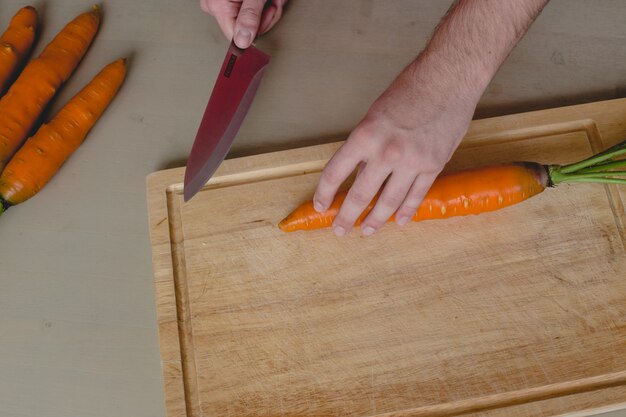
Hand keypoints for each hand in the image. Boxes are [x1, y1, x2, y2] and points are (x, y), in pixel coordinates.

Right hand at [199, 0, 286, 47]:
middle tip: (274, 0)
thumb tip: (243, 40)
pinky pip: (246, 12)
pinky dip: (261, 4)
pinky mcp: (226, 2)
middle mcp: (214, 6)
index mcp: (218, 5)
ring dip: (267, 8)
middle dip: (267, 15)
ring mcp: (220, 4)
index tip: (270, 12)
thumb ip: (250, 16)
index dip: (258, 28)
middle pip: (245, 29)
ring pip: (250, 21)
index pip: (237, 37)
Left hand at [313, 60, 478, 236]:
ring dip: (375, 220)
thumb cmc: (409, 90)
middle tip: (339, 230)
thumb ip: (367, 146)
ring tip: (366, 231)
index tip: (321, 205)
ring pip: (389, 202)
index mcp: (365, 136)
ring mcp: (412, 162)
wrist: (448, 79)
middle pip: (361, 195)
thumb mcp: (375, 115)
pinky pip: (416, 196)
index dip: (325, 193)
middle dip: (347, 216)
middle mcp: (386, 152)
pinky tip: (398, 222)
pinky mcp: (434, 165)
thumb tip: (360, 174)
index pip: (336, 173)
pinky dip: (406, 211)